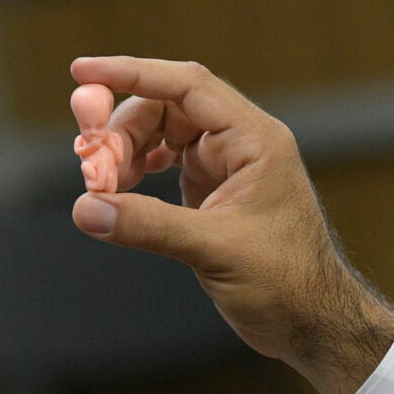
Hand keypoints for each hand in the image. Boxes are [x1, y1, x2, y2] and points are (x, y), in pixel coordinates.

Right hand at [69, 56, 393, 393]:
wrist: (311, 321)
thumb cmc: (287, 283)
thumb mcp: (216, 250)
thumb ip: (150, 226)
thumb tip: (87, 209)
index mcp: (255, 141)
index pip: (188, 85)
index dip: (133, 73)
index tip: (83, 72)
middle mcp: (242, 145)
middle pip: (166, 108)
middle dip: (121, 129)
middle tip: (90, 165)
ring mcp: (228, 167)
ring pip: (161, 134)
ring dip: (125, 152)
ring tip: (102, 186)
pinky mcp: (214, 192)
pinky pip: (165, 162)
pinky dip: (137, 172)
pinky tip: (121, 190)